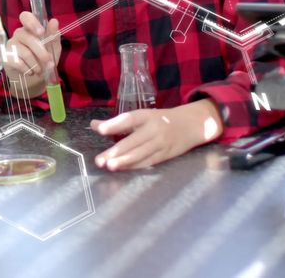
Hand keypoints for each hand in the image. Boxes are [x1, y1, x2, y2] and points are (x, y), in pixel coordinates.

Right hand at [3, 11, 59, 97]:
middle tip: (49, 62)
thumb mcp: (53, 48)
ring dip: (36, 64)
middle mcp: (19, 34)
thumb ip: (53, 35)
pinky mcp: (6, 57)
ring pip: (25, 52)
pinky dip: (28, 69)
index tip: (41, 33)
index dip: (32, 22)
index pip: (25, 16)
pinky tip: (30, 72)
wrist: (33, 80)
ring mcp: (11, 45)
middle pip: (28, 37)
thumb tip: (54, 21)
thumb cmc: (43, 60)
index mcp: (30, 29)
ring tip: (39, 70)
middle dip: (41, 52)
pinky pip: (18, 62)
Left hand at [90, 100, 222, 170]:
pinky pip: (148, 162)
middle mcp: (154, 129)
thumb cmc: (159, 120)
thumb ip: (117, 123)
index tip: (100, 129)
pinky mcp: (165, 155)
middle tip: (100, 160)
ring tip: (109, 166)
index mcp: (146, 116)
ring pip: (140, 154)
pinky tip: (122, 169)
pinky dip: (134, 166)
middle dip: (115, 151)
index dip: (114, 124)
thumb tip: (94, 125)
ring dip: (124, 161)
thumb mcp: (140, 116)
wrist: (190, 125)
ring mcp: (161, 143)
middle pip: (133, 141)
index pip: (128, 119)